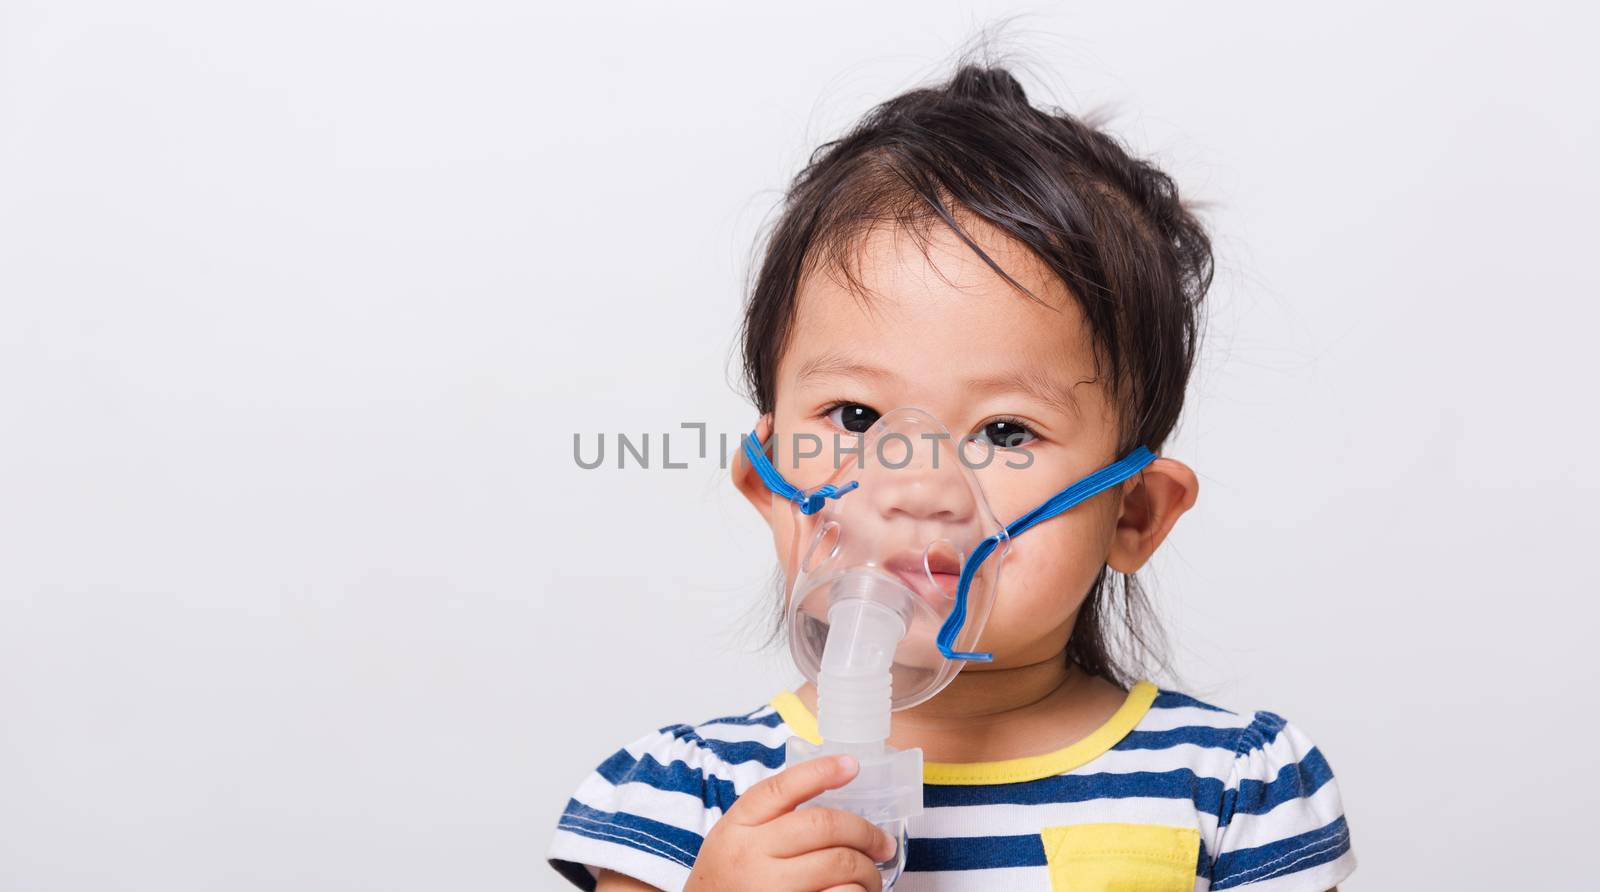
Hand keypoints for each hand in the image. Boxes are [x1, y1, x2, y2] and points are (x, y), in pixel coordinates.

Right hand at [684, 754, 896, 891]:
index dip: (821, 772)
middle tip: (881, 843)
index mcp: (738, 827)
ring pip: (839, 865)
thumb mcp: (734, 838)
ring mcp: (770, 889)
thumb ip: (769, 816)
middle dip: (864, 832)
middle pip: (823, 826)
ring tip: (871, 876)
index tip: (852, 766)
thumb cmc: (727, 879)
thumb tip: (830, 788)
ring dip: (868, 871)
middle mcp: (751, 856)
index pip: (781, 788)